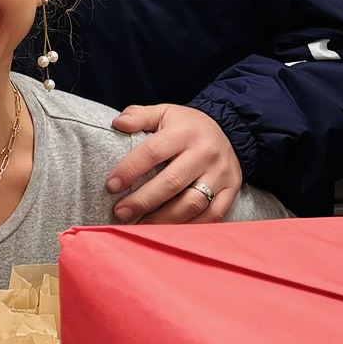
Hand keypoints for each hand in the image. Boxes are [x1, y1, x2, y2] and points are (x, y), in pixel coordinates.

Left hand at [107, 103, 241, 223]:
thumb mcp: (164, 112)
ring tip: (140, 226)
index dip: (130, 169)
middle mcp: (205, 153)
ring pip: (192, 203)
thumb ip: (139, 115)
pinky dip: (189, 226)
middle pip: (172, 183)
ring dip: (164, 219)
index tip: (111, 185)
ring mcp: (221, 174)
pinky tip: (169, 231)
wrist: (230, 130)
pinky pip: (212, 215)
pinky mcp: (231, 191)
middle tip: (120, 212)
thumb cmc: (187, 126)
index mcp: (185, 132)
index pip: (153, 152)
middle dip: (143, 201)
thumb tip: (117, 124)